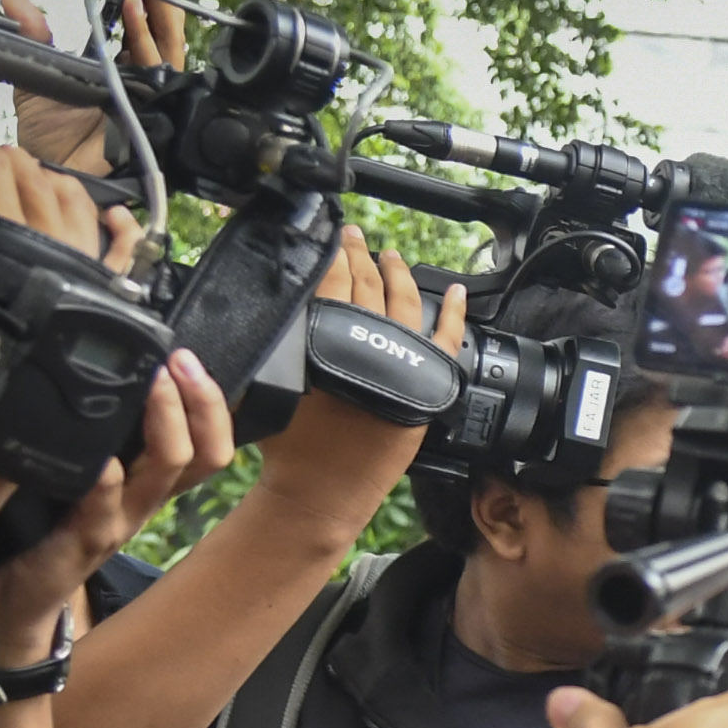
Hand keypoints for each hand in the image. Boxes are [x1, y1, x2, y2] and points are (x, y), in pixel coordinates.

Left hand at [0, 0, 186, 173]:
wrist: (55, 177)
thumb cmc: (50, 142)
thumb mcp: (36, 78)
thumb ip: (33, 38)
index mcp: (115, 66)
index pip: (129, 17)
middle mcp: (138, 76)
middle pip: (154, 22)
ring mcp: (150, 92)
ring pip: (165, 41)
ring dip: (153, 1)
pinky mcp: (155, 109)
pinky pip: (159, 69)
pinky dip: (146, 36)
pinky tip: (134, 9)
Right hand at [0, 136, 139, 415]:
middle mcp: (50, 271)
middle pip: (41, 186)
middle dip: (9, 162)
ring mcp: (81, 292)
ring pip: (81, 212)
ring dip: (53, 184)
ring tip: (22, 180)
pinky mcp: (96, 316)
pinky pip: (122, 263)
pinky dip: (116, 231)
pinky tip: (106, 215)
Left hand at [0, 350, 233, 662]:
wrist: (15, 595)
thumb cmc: (46, 524)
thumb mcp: (79, 470)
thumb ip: (94, 433)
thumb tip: (94, 368)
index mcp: (149, 481)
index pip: (209, 441)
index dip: (212, 402)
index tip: (187, 359)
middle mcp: (144, 501)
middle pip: (204, 456)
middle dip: (199, 404)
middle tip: (177, 363)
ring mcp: (117, 522)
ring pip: (165, 475)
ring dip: (164, 425)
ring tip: (152, 386)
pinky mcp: (82, 543)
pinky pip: (103, 512)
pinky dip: (105, 485)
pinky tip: (103, 462)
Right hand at [256, 224, 467, 537]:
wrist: (320, 493)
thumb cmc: (289, 447)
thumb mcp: (270, 385)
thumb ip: (273, 344)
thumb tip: (270, 304)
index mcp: (324, 339)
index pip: (330, 280)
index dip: (330, 254)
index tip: (329, 235)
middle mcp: (366, 345)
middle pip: (366, 285)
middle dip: (358, 254)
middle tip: (352, 235)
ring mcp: (402, 362)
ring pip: (404, 302)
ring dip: (397, 272)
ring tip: (389, 255)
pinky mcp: (428, 385)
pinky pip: (448, 339)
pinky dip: (455, 311)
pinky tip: (458, 291)